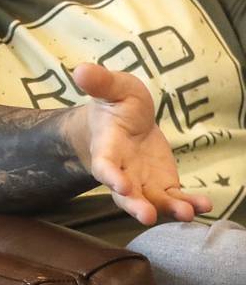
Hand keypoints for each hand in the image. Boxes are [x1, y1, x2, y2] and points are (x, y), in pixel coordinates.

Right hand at [68, 63, 211, 225]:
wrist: (125, 122)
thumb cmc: (116, 104)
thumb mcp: (113, 87)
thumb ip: (99, 81)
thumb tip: (80, 70)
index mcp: (106, 148)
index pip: (104, 165)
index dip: (110, 175)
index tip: (119, 184)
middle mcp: (121, 171)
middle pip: (123, 194)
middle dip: (133, 204)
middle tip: (145, 215)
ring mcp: (141, 182)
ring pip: (149, 201)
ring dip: (166, 209)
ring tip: (186, 213)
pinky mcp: (161, 186)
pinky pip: (173, 199)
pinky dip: (187, 204)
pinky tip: (204, 205)